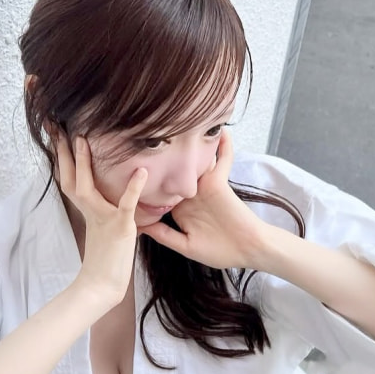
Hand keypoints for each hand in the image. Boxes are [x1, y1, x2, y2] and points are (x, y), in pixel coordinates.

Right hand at [56, 133, 147, 305]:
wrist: (103, 284)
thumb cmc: (105, 257)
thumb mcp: (102, 225)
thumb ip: (102, 206)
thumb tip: (106, 190)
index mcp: (86, 208)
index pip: (69, 177)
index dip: (62, 156)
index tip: (56, 134)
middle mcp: (90, 209)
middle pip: (71, 177)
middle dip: (63, 152)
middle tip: (56, 128)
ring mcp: (103, 217)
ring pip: (89, 187)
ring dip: (84, 163)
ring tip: (83, 140)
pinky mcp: (120, 226)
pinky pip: (127, 204)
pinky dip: (134, 187)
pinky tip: (142, 171)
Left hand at [139, 128, 267, 269]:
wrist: (247, 251)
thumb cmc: (220, 251)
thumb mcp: (186, 245)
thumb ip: (164, 235)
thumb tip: (139, 227)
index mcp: (181, 209)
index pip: (161, 193)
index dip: (146, 184)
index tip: (127, 173)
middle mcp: (192, 194)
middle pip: (174, 172)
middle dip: (162, 158)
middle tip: (142, 139)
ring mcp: (205, 186)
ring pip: (194, 162)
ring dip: (189, 146)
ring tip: (175, 122)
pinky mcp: (219, 182)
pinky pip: (222, 160)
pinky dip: (223, 146)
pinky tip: (221, 131)